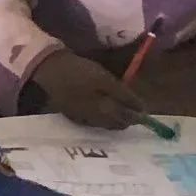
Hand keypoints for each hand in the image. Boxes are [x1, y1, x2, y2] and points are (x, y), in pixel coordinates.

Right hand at [29, 51, 146, 130]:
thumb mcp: (105, 79)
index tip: (145, 110)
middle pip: (117, 125)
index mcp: (104, 111)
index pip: (127, 118)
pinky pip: (93, 122)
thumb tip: (141, 110)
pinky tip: (103, 111)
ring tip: (121, 110)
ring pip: (105, 125)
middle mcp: (94, 120)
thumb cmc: (81, 72)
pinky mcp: (73, 115)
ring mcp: (82, 118)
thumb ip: (124, 96)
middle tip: (135, 110)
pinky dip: (102, 119)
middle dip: (128, 119)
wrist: (51, 70)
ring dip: (116, 120)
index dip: (138, 114)